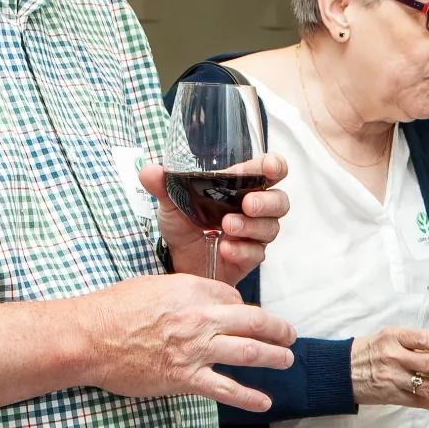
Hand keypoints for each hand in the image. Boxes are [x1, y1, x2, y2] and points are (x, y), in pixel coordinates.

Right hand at [74, 273, 295, 411]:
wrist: (89, 337)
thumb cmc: (113, 309)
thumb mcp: (154, 285)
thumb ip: (184, 291)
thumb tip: (203, 300)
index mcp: (193, 290)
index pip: (234, 298)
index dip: (242, 307)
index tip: (243, 317)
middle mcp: (201, 318)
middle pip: (255, 321)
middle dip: (279, 329)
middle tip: (290, 335)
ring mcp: (196, 350)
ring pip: (250, 352)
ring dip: (275, 357)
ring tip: (287, 360)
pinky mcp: (185, 378)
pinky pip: (226, 389)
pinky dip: (249, 398)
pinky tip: (264, 402)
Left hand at [140, 158, 289, 283]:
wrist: (177, 260)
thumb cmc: (183, 226)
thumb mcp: (170, 202)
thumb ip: (163, 185)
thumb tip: (149, 170)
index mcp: (241, 187)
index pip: (269, 172)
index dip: (275, 167)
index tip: (267, 168)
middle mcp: (254, 210)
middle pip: (280, 201)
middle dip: (266, 202)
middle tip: (247, 204)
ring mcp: (255, 235)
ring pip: (270, 228)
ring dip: (250, 226)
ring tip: (227, 227)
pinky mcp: (249, 258)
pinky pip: (256, 254)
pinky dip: (241, 250)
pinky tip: (225, 249)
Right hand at [352, 325, 428, 410]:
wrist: (339, 371)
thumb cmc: (367, 351)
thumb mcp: (387, 337)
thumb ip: (411, 342)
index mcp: (393, 337)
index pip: (424, 339)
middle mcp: (393, 357)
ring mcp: (392, 378)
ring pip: (426, 386)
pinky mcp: (389, 395)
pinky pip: (415, 401)